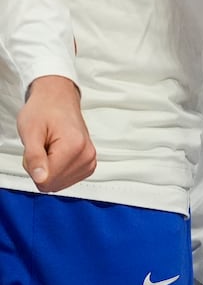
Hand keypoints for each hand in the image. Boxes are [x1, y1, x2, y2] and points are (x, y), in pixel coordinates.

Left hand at [17, 75, 95, 192]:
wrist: (58, 100)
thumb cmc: (44, 110)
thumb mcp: (30, 132)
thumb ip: (34, 158)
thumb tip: (40, 179)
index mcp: (75, 147)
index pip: (46, 181)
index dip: (33, 168)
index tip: (36, 149)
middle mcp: (87, 155)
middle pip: (53, 184)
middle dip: (40, 170)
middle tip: (42, 147)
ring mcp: (90, 160)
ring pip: (59, 184)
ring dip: (49, 170)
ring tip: (49, 149)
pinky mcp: (89, 163)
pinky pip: (67, 180)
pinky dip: (58, 171)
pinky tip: (57, 154)